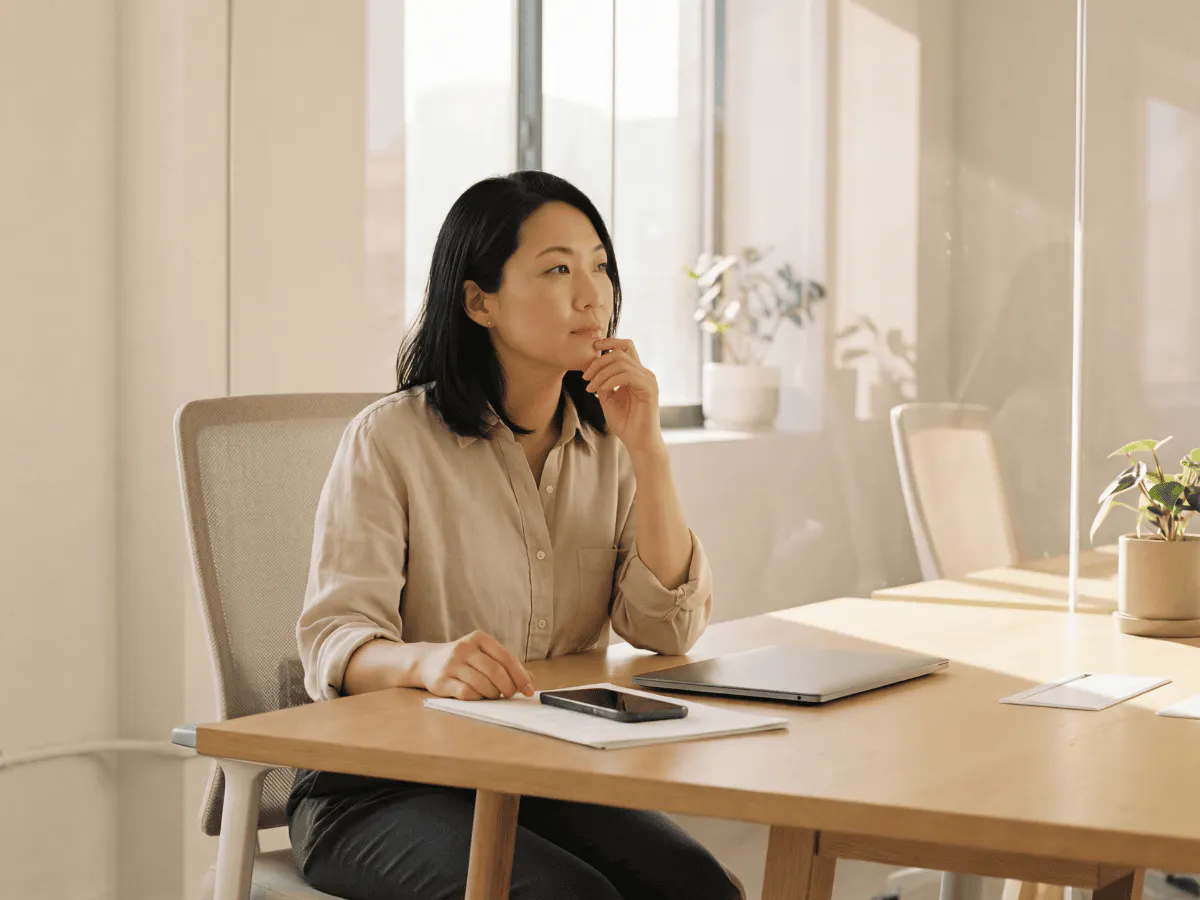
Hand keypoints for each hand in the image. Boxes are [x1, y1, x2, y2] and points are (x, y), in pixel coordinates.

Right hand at [416, 631, 534, 700]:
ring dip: (493, 694)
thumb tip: (531, 681)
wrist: (427, 661)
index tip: (529, 689)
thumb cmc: (463, 660)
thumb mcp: (484, 655)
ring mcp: (452, 663)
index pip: (506, 657)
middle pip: (495, 671)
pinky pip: (467, 693)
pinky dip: (478, 698)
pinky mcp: (442, 680)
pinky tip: (478, 696)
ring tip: (493, 694)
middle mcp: (465, 648)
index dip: (520, 675)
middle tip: (511, 695)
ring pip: (482, 684)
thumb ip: (506, 665)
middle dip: (508, 687)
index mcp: (479, 638)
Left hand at [581, 338, 664, 455]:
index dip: (609, 342)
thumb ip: (603, 382)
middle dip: (598, 361)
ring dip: (601, 373)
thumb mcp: (608, 398)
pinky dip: (610, 380)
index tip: (591, 349)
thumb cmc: (625, 423)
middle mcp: (644, 373)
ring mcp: (648, 379)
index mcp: (636, 373)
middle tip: (585, 377)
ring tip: (591, 388)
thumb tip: (593, 370)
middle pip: (620, 351)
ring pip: (622, 362)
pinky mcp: (650, 388)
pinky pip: (627, 375)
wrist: (638, 443)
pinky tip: (602, 391)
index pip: (625, 347)